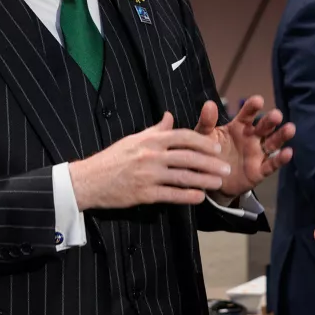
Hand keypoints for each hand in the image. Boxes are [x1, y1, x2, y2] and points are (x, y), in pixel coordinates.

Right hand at [70, 112, 230, 209]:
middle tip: (226, 168)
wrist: (89, 180)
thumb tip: (169, 116)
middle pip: (188, 157)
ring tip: (219, 183)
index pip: (183, 137)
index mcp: (150, 139)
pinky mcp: (144, 194)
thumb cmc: (111, 159)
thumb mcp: (133, 139)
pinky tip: (199, 197)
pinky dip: (187, 196)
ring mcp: (148, 175)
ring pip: (183, 176)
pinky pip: (171, 195)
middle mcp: (151, 155)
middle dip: (210, 163)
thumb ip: (155, 130)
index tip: (216, 148)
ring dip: (204, 180)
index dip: (203, 142)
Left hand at [195, 97, 293, 197]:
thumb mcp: (203, 137)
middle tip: (277, 115)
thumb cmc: (207, 154)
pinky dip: (280, 159)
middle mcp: (251, 138)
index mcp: (239, 127)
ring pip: (273, 143)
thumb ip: (206, 122)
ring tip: (290, 129)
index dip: (252, 107)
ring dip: (281, 136)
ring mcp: (257, 154)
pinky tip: (288, 153)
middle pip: (264, 127)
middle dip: (270, 121)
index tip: (258, 100)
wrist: (209, 181)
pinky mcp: (259, 171)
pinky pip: (271, 165)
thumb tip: (209, 104)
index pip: (247, 114)